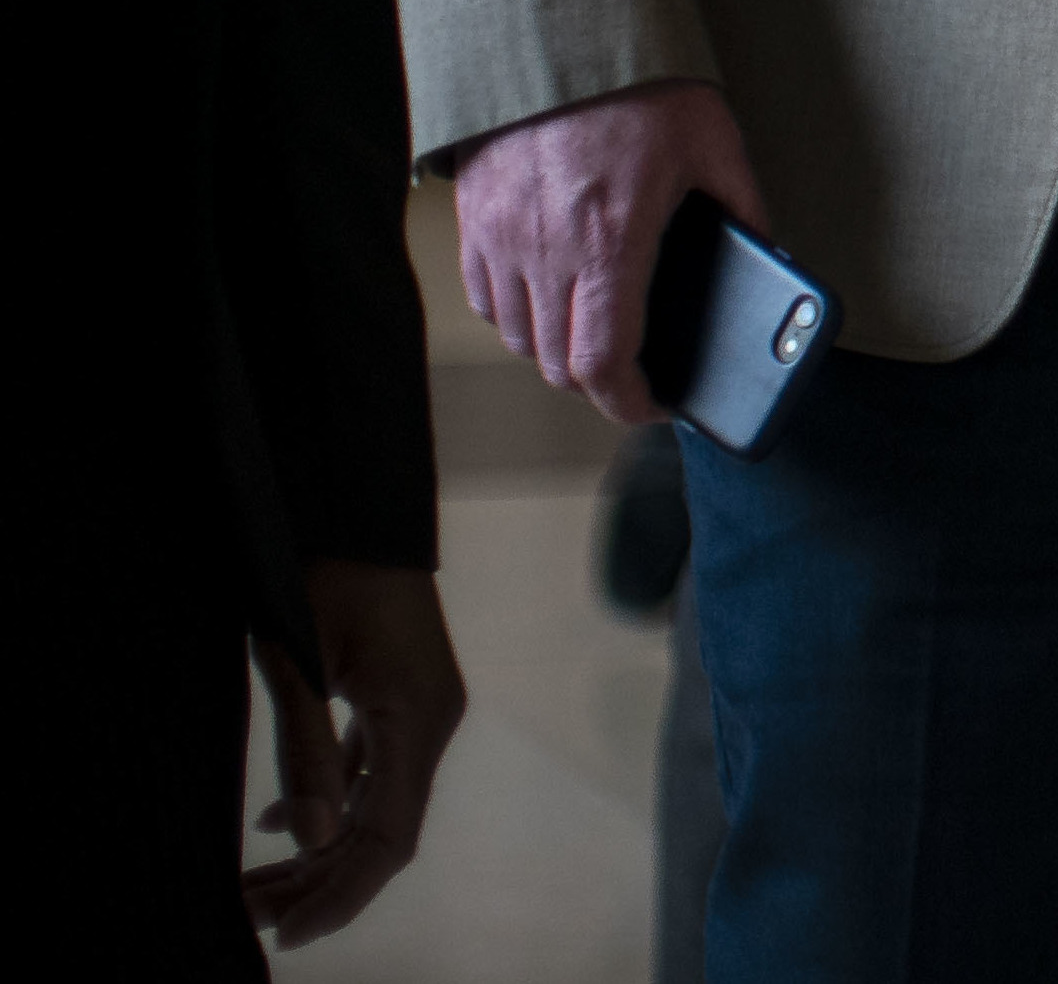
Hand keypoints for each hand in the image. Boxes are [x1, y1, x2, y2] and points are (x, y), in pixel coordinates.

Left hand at [241, 560, 463, 946]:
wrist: (352, 502)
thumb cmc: (323, 573)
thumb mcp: (302, 661)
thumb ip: (309, 751)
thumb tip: (312, 841)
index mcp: (419, 718)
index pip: (390, 838)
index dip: (343, 894)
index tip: (286, 936)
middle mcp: (430, 722)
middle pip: (382, 831)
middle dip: (319, 882)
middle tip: (247, 917)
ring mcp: (418, 708)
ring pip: (375, 804)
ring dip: (319, 848)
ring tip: (254, 886)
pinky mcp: (398, 695)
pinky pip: (372, 769)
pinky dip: (330, 802)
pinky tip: (282, 820)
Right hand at [454, 77, 767, 426]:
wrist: (561, 26)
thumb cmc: (642, 82)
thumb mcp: (715, 141)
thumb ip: (743, 206)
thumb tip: (766, 252)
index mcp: (609, 237)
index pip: (603, 360)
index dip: (628, 402)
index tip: (652, 407)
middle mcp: (544, 246)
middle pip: (558, 361)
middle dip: (600, 381)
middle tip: (636, 373)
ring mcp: (500, 233)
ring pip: (518, 336)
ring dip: (556, 350)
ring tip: (598, 334)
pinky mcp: (473, 215)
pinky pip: (486, 295)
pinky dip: (517, 314)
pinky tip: (552, 296)